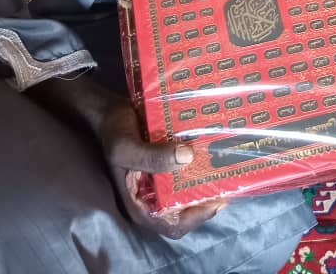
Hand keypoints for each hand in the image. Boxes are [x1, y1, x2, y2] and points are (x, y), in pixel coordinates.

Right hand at [32, 76, 222, 236]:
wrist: (106, 110)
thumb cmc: (113, 131)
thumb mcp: (126, 146)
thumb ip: (152, 157)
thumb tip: (188, 158)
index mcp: (140, 204)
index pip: (174, 225)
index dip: (198, 217)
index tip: (219, 199)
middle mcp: (151, 197)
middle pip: (185, 210)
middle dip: (207, 198)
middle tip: (228, 178)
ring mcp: (158, 181)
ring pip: (186, 191)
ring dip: (205, 181)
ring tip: (225, 165)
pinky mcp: (163, 164)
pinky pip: (185, 171)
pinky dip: (199, 166)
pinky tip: (213, 151)